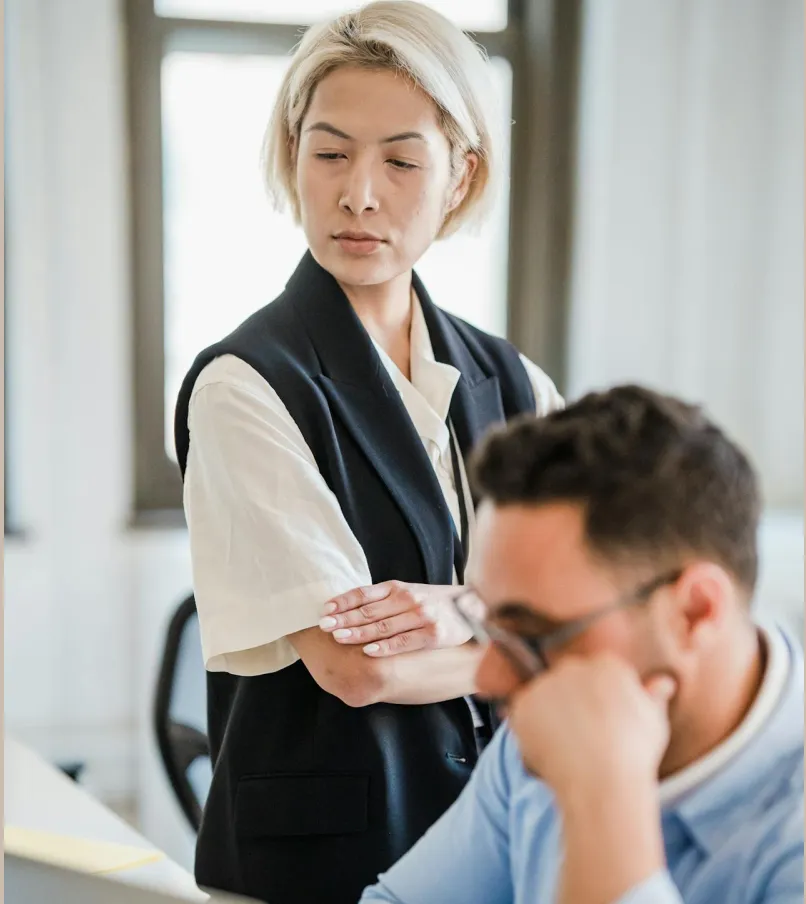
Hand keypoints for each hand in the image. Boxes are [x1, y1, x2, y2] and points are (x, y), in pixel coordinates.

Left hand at [318, 581, 472, 656]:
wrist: (470, 607)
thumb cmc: (430, 602)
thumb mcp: (406, 593)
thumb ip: (381, 599)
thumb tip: (346, 607)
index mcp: (396, 587)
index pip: (363, 593)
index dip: (342, 601)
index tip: (324, 610)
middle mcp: (407, 599)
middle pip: (369, 610)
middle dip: (344, 618)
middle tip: (324, 626)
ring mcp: (420, 616)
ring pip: (383, 626)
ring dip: (359, 632)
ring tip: (339, 638)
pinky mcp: (432, 634)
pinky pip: (404, 642)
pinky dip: (386, 647)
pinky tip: (369, 651)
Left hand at [507, 654, 675, 802]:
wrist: (602, 782)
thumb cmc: (633, 757)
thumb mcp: (654, 724)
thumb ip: (653, 698)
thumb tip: (663, 683)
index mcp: (608, 664)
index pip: (594, 673)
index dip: (594, 701)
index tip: (599, 724)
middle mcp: (574, 666)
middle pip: (565, 681)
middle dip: (568, 704)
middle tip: (579, 738)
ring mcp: (546, 683)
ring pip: (542, 698)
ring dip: (547, 718)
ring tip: (565, 750)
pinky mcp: (523, 702)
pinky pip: (520, 715)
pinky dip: (528, 733)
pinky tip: (547, 752)